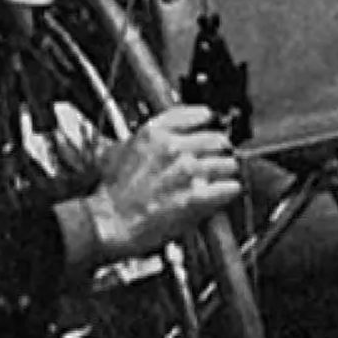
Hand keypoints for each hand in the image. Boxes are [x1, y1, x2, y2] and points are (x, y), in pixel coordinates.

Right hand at [81, 106, 242, 263]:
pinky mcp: (194, 197)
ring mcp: (185, 171)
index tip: (209, 128)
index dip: (206, 123)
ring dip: (226, 172)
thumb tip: (173, 133)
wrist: (108, 222)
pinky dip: (230, 190)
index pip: (198, 114)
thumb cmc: (114, 191)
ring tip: (220, 178)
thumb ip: (152, 137)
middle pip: (218, 139)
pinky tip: (225, 192)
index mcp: (155, 132)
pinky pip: (229, 187)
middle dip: (219, 150)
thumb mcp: (123, 149)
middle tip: (216, 158)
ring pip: (227, 163)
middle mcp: (173, 147)